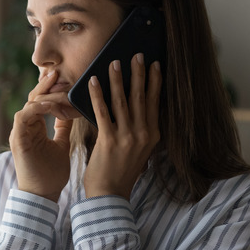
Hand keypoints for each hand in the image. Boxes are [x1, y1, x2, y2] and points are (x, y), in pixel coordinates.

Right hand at [9, 71, 76, 201]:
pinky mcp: (18, 139)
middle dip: (46, 84)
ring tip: (59, 87)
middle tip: (58, 71)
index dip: (52, 89)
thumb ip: (63, 128)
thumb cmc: (52, 174)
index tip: (66, 78)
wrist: (43, 195)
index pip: (42, 100)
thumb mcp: (62, 144)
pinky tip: (50, 104)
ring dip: (44, 95)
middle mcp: (25, 127)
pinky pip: (23, 116)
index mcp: (35, 127)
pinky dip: (36, 108)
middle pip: (33, 98)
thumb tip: (71, 111)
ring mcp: (20, 132)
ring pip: (29, 104)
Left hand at [83, 53, 161, 199]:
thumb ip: (140, 130)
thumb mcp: (139, 151)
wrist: (110, 195)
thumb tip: (136, 108)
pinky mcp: (109, 140)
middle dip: (139, 73)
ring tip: (114, 62)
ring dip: (118, 79)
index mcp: (152, 135)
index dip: (155, 82)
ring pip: (122, 101)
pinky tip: (93, 81)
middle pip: (141, 97)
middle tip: (137, 55)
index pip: (155, 103)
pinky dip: (97, 94)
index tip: (156, 65)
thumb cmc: (121, 172)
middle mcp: (143, 134)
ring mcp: (127, 137)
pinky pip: (102, 111)